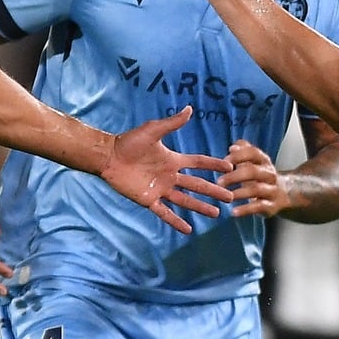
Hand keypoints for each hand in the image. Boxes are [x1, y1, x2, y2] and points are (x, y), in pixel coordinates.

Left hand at [99, 106, 233, 232]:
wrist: (108, 156)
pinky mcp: (149, 200)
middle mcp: (170, 176)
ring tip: (216, 213)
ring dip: (200, 207)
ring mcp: (160, 190)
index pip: (198, 163)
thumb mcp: (152, 130)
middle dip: (214, 191)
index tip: (230, 167)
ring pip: (185, 201)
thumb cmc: (128, 142)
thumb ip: (171, 123)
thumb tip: (189, 109)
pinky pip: (165, 213)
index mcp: (173, 160)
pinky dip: (176, 221)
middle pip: (197, 185)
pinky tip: (188, 230)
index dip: (213, 165)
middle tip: (231, 196)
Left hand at [224, 139, 287, 217]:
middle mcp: (270, 174)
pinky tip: (234, 212)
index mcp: (264, 161)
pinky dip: (246, 209)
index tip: (224, 161)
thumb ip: (243, 151)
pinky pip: (259, 207)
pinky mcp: (272, 206)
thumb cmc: (261, 176)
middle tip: (219, 182)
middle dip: (234, 176)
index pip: (253, 153)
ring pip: (257, 189)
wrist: (285, 194)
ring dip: (240, 193)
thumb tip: (233, 147)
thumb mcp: (254, 161)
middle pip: (253, 171)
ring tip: (226, 196)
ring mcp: (272, 190)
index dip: (238, 156)